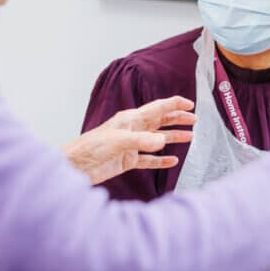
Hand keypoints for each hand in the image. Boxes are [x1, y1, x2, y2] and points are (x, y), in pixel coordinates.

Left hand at [64, 96, 195, 184]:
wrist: (74, 166)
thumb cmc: (90, 148)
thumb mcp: (118, 141)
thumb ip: (141, 140)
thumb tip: (163, 140)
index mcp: (130, 119)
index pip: (157, 108)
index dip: (174, 104)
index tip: (190, 104)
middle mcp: (132, 130)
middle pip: (160, 121)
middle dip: (177, 119)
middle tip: (194, 120)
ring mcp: (131, 145)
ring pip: (157, 139)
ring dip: (173, 137)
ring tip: (190, 137)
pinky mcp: (127, 161)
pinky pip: (149, 159)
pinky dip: (161, 160)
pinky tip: (172, 160)